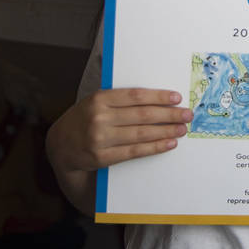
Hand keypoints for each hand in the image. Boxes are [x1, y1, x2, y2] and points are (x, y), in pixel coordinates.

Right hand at [46, 88, 191, 174]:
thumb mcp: (96, 100)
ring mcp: (99, 139)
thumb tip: (152, 92)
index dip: (159, 97)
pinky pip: (134, 152)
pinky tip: (168, 144)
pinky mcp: (101, 157)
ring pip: (141, 134)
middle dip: (169, 115)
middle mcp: (99, 118)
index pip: (135, 96)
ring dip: (166, 131)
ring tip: (182, 129)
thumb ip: (119, 95)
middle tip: (187, 115)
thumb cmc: (85, 118)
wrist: (60, 146)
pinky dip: (154, 147)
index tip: (177, 97)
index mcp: (99, 99)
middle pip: (142, 115)